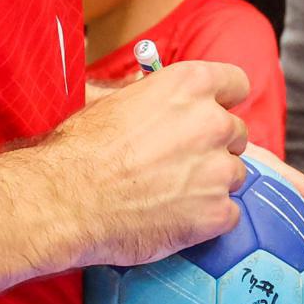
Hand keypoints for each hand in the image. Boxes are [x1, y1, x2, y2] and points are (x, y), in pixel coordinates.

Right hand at [44, 60, 249, 268]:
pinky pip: (229, 213)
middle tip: (179, 162)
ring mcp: (219, 169)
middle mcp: (213, 122)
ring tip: (170, 193)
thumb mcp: (112, 100)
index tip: (210, 114)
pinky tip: (176, 217)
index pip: (236, 84)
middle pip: (236, 133)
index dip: (223, 101)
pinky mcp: (217, 212)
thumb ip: (147, 93)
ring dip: (211, 183)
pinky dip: (208, 218)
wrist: (67, 200)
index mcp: (190, 85)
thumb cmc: (82, 148)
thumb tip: (148, 85)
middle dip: (214, 146)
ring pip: (234, 174)